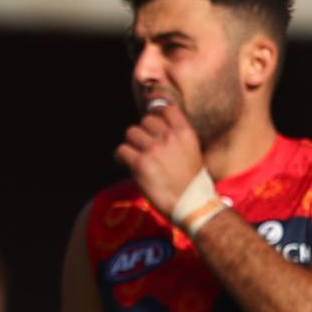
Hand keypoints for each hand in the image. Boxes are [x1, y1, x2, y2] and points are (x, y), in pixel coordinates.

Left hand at [114, 101, 204, 216]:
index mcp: (184, 133)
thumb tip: (155, 124)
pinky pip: (121, 150)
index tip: (149, 117)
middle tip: (143, 146)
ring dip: (131, 143)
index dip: (155, 110)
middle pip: (145, 120)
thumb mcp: (191, 150)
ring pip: (131, 132)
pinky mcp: (140, 163)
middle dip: (143, 133)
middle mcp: (169, 137)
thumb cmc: (190, 181)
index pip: (166, 108)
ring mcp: (154, 149)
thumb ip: (176, 136)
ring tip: (134, 155)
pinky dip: (120, 157)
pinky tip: (124, 163)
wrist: (190, 203)